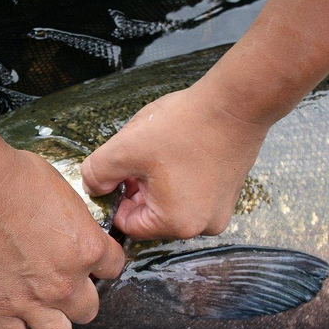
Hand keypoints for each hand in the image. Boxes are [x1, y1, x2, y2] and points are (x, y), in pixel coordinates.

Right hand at [0, 149, 124, 328]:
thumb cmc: (14, 177)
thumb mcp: (62, 190)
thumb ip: (72, 219)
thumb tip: (68, 223)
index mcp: (87, 248)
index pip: (113, 268)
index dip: (100, 263)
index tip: (87, 259)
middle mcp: (65, 281)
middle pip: (88, 309)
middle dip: (77, 297)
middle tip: (60, 282)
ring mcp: (32, 299)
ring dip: (52, 324)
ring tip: (40, 309)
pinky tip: (9, 313)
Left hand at [81, 85, 269, 239]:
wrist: (236, 102)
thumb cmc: (185, 125)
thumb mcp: (125, 148)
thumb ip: (97, 173)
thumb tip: (92, 188)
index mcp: (176, 223)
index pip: (128, 224)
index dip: (118, 197)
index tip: (122, 172)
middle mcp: (202, 226)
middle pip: (150, 215)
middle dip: (138, 188)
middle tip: (141, 156)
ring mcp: (219, 211)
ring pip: (169, 203)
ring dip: (157, 181)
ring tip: (162, 151)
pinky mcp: (228, 194)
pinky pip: (190, 193)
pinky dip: (178, 177)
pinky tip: (179, 151)